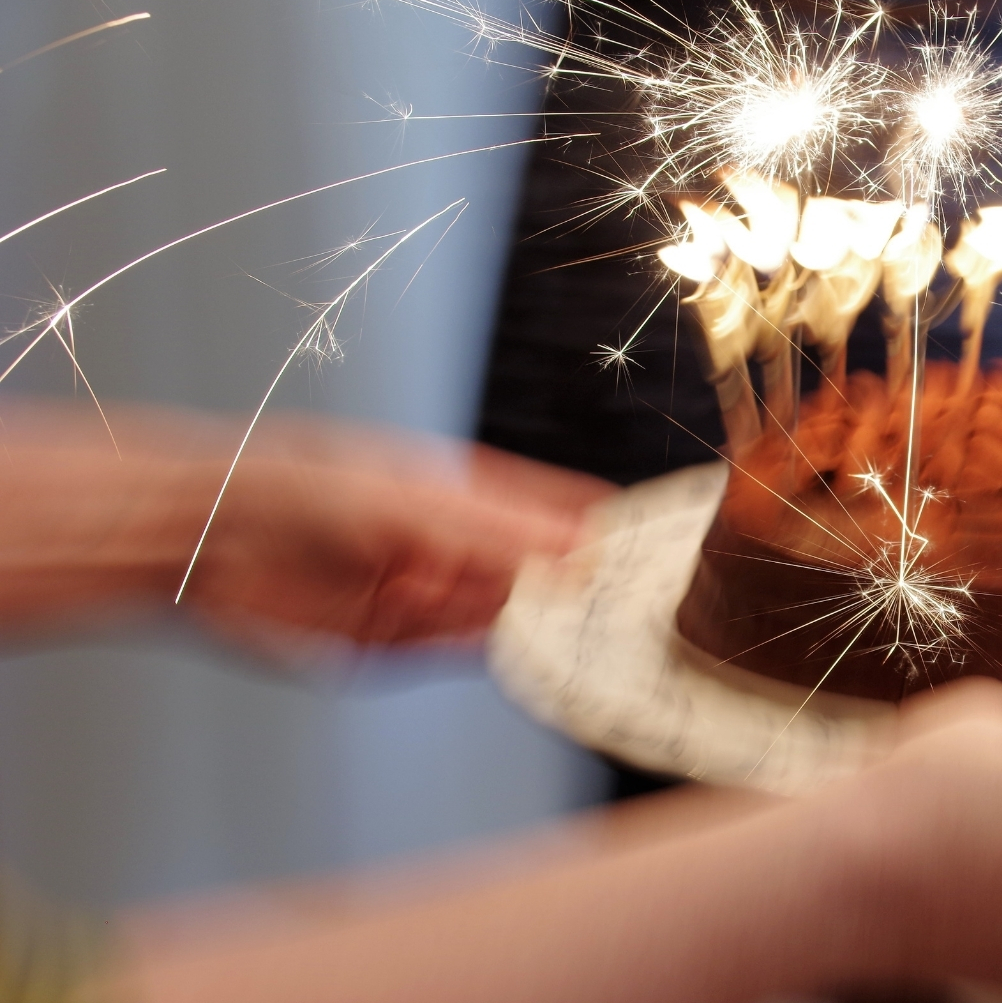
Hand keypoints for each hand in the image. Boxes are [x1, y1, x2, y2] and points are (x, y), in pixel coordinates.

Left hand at [184, 420, 616, 645]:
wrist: (206, 538)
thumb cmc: (300, 486)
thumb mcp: (414, 503)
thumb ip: (495, 536)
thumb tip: (575, 553)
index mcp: (464, 491)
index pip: (555, 510)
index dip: (604, 527)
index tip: (656, 547)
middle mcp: (449, 543)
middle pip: (538, 572)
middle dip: (584, 588)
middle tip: (639, 609)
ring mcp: (422, 594)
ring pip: (503, 618)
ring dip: (543, 628)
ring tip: (594, 637)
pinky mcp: (390, 643)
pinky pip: (456, 651)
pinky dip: (490, 654)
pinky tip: (523, 652)